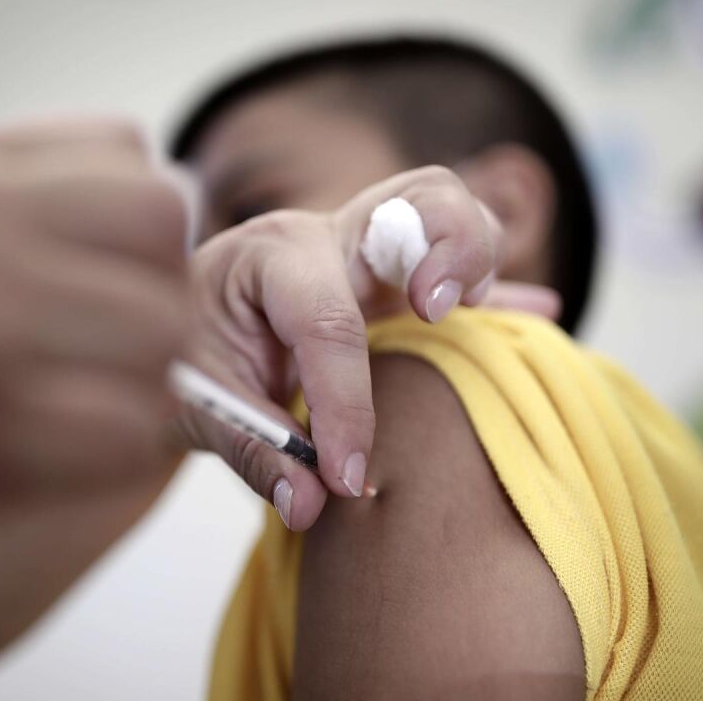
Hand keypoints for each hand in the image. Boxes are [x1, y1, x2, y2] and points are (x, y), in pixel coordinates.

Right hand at [0, 120, 188, 685]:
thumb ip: (16, 205)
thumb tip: (148, 218)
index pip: (133, 162)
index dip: (138, 235)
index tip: (110, 284)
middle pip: (162, 239)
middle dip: (155, 305)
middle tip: (112, 356)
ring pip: (159, 338)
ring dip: (142, 385)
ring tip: (85, 409)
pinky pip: (126, 434)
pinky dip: (115, 455)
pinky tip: (63, 460)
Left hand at [182, 166, 558, 530]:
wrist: (163, 318)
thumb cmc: (173, 352)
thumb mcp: (190, 404)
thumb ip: (250, 450)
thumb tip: (310, 505)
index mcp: (266, 254)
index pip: (326, 319)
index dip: (345, 406)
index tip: (347, 477)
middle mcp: (326, 233)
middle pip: (419, 198)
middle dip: (449, 250)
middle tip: (435, 316)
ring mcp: (365, 247)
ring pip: (449, 210)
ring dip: (476, 257)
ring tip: (464, 316)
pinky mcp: (390, 276)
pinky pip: (457, 266)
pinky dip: (500, 291)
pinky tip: (539, 315)